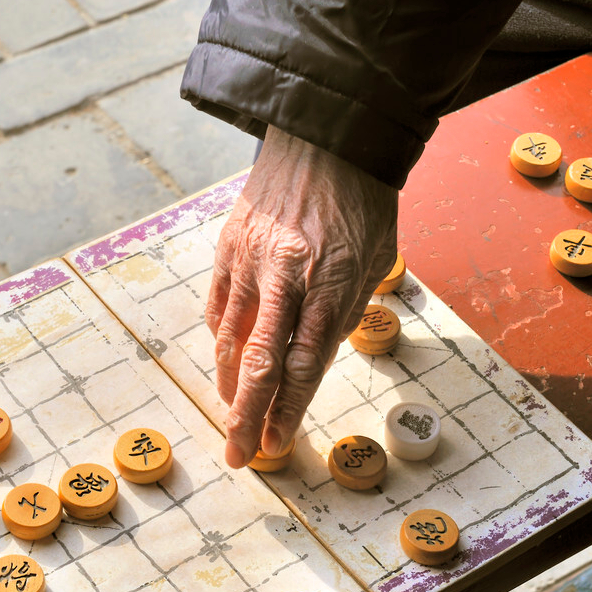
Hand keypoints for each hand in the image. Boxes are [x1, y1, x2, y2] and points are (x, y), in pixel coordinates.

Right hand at [208, 126, 398, 468]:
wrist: (325, 136)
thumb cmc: (360, 200)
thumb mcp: (373, 258)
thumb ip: (345, 311)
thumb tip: (313, 358)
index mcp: (332, 278)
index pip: (306, 362)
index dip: (289, 409)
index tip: (278, 442)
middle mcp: (287, 273)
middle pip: (260, 362)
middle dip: (247, 417)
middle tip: (238, 455)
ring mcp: (251, 259)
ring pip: (230, 338)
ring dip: (228, 385)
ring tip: (231, 416)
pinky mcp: (228, 246)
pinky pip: (218, 306)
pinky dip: (219, 341)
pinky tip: (224, 364)